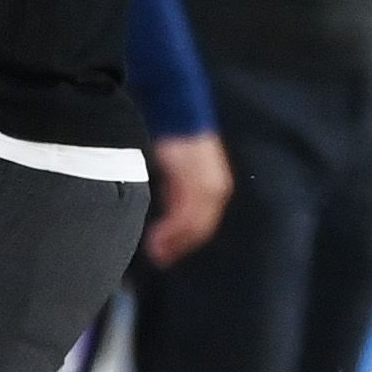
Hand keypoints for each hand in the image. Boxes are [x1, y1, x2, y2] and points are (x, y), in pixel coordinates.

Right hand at [145, 131, 230, 265]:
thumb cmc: (177, 138)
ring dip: (172, 241)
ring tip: (155, 252)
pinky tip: (156, 237)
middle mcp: (216, 190)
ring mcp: (206, 188)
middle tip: (159, 258)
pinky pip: (182, 215)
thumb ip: (178, 190)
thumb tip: (169, 210)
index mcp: (216, 188)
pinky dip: (169, 230)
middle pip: (199, 229)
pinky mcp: (193, 184)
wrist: (178, 113)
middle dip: (179, 245)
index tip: (169, 252)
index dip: (186, 240)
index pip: (204, 223)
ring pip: (191, 226)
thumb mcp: (182, 169)